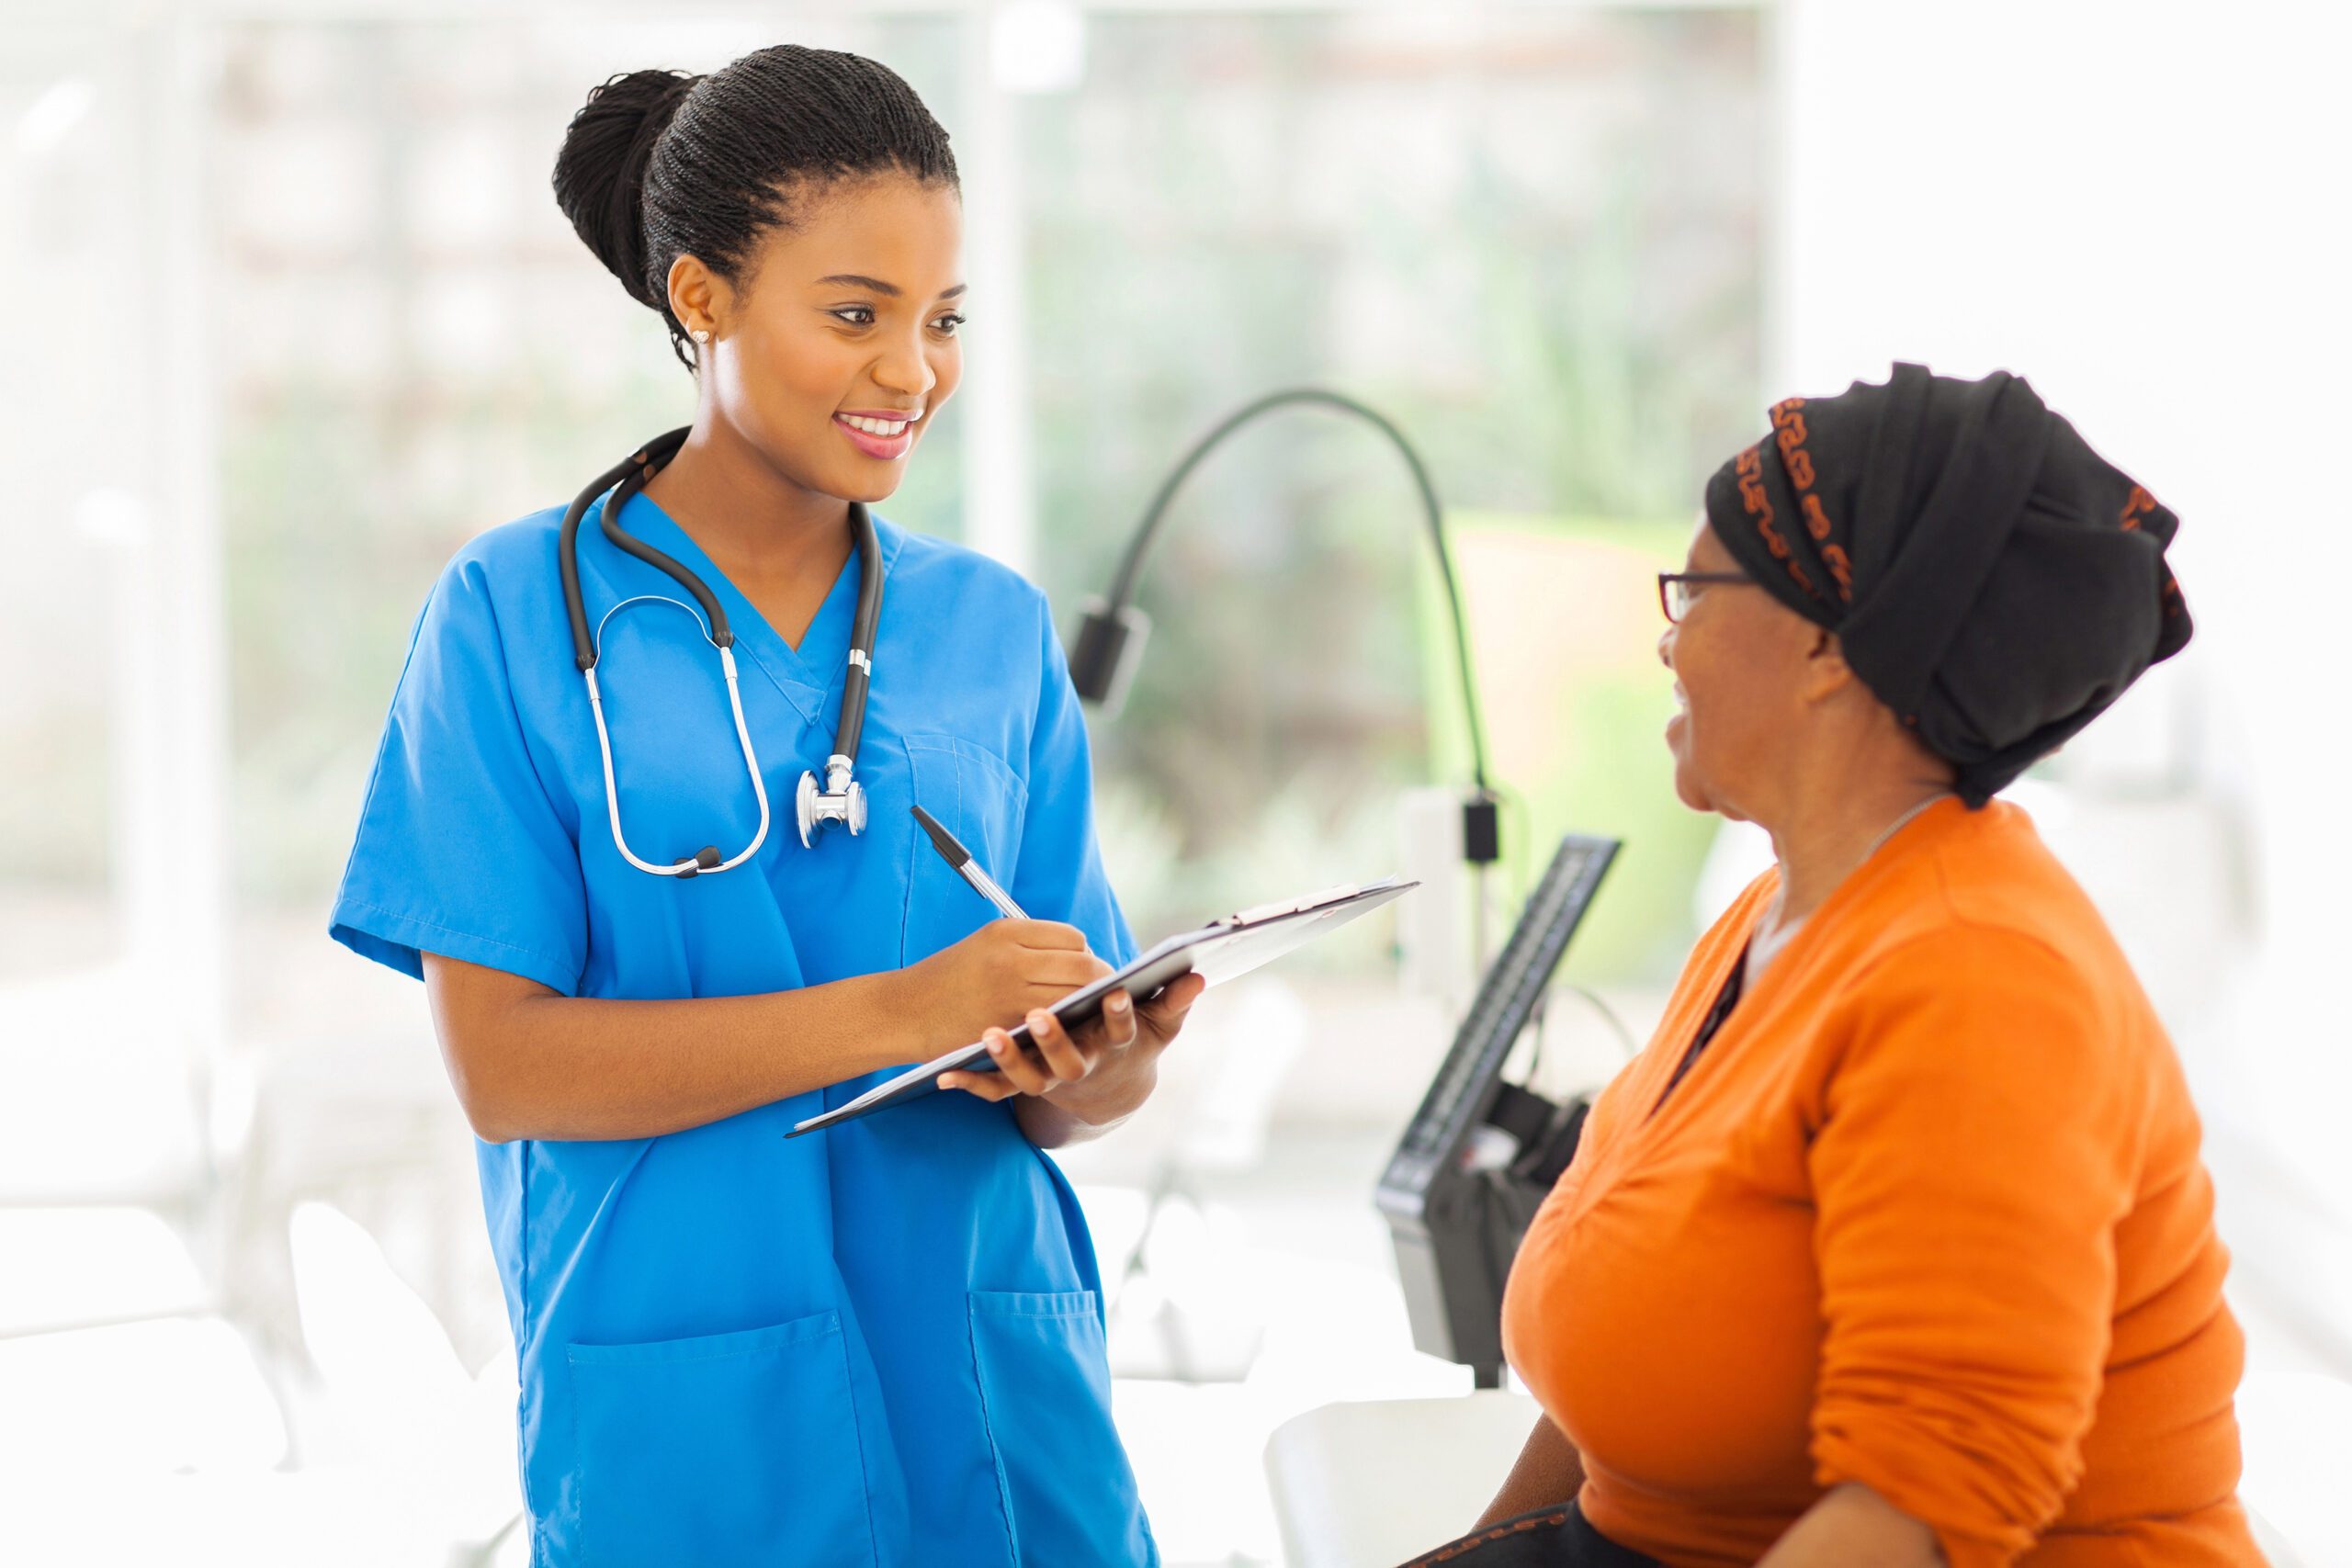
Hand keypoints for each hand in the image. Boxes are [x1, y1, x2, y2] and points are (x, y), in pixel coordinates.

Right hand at [902, 919, 1105, 1049]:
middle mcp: (1011, 959)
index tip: (1084, 966)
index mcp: (1007, 931)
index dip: (1085, 954)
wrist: (904, 1010)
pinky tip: (1063, 1029)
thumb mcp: (986, 944)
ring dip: (1086, 1006)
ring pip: (1074, 998)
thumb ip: (1031, 945)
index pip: (1073, 938)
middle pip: (1083, 967)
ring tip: (1085, 1012)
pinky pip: (1054, 1026)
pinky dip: (1065, 1027)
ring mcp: (1010, 995)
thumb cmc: (949, 977)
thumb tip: (1079, 953)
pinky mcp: (1007, 1028)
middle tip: (1102, 993)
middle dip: (1099, 981)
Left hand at [937, 971, 1206, 1133]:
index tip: (1113, 993)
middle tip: (1039, 1014)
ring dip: (1009, 1060)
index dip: (1118, 1014)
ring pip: (1029, 1078)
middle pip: (1068, 1061)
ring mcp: (1051, 1079)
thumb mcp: (1161, 1028)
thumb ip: (1175, 1002)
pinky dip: (971, 1086)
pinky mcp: (1025, 1087)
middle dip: (1055, 1039)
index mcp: (1115, 1047)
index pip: (1120, 1030)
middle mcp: (1082, 1067)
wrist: (1110, 1094)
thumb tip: (1198, 975)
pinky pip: (996, 1091)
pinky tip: (945, 1077)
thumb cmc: (1134, 1044)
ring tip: (988, 1035)